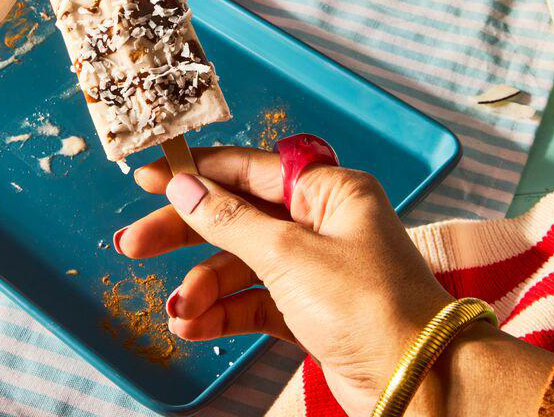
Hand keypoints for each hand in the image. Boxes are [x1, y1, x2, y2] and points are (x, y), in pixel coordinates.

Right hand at [114, 147, 553, 416]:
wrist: (421, 384)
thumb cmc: (371, 308)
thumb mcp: (289, 255)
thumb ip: (229, 220)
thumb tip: (184, 186)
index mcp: (329, 192)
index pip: (248, 169)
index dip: (195, 172)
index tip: (149, 174)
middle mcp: (323, 223)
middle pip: (237, 216)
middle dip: (185, 234)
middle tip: (133, 243)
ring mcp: (316, 269)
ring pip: (240, 264)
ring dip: (203, 286)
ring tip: (179, 311)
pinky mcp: (311, 311)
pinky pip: (253, 301)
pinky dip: (223, 312)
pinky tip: (194, 326)